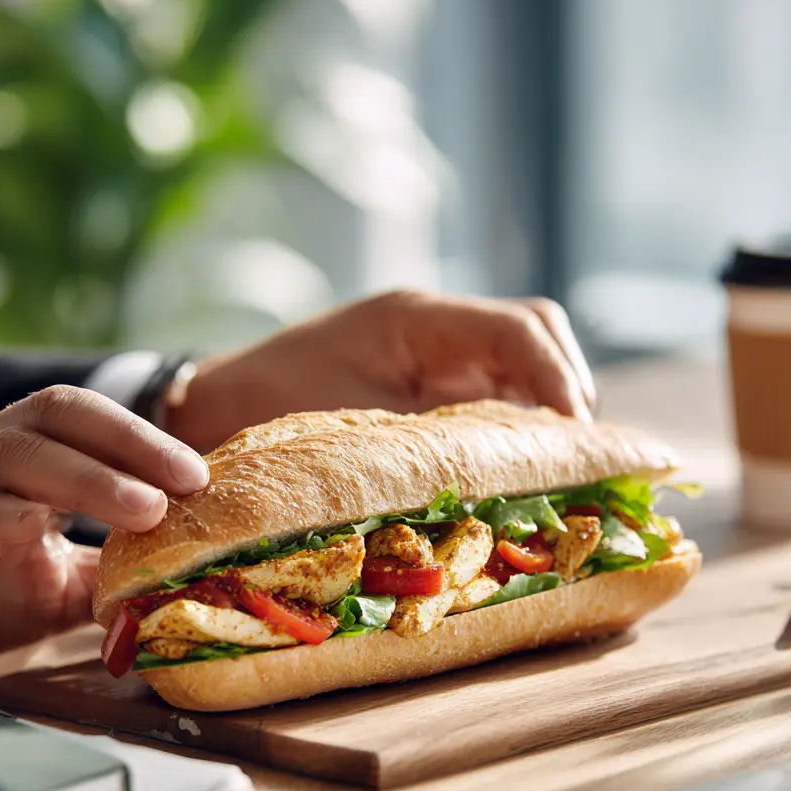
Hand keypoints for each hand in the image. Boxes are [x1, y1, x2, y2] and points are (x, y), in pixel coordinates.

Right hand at [0, 386, 208, 666]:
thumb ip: (117, 567)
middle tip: (157, 503)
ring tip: (79, 531)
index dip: (134, 437)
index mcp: (19, 454)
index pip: (74, 417)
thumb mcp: (68, 578)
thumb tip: (191, 569)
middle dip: (100, 468)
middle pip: (30, 439)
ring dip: (38, 504)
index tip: (194, 475)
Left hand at [167, 290, 596, 451]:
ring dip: (545, 411)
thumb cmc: (269, 409)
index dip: (559, 380)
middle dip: (566, 392)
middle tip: (576, 459)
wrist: (213, 406)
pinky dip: (515, 424)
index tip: (577, 439)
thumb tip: (512, 471)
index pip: (519, 330)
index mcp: (417, 319)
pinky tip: (516, 466)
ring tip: (556, 467)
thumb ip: (438, 442)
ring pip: (521, 365)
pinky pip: (491, 391)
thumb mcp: (356, 429)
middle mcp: (434, 325)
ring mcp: (432, 351)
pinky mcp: (425, 381)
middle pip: (535, 337)